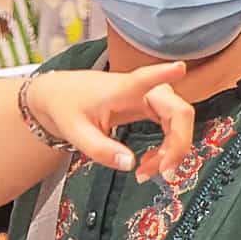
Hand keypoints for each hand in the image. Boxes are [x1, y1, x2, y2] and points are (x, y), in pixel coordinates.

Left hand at [21, 60, 198, 183]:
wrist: (61, 96)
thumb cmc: (68, 107)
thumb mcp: (76, 133)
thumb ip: (101, 150)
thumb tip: (129, 163)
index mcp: (121, 90)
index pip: (145, 78)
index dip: (163, 73)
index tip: (179, 68)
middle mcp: (143, 91)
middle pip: (179, 111)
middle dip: (178, 145)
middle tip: (164, 172)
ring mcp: (151, 98)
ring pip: (180, 123)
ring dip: (173, 150)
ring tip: (148, 171)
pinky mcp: (152, 107)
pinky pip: (172, 128)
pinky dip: (168, 148)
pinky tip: (151, 160)